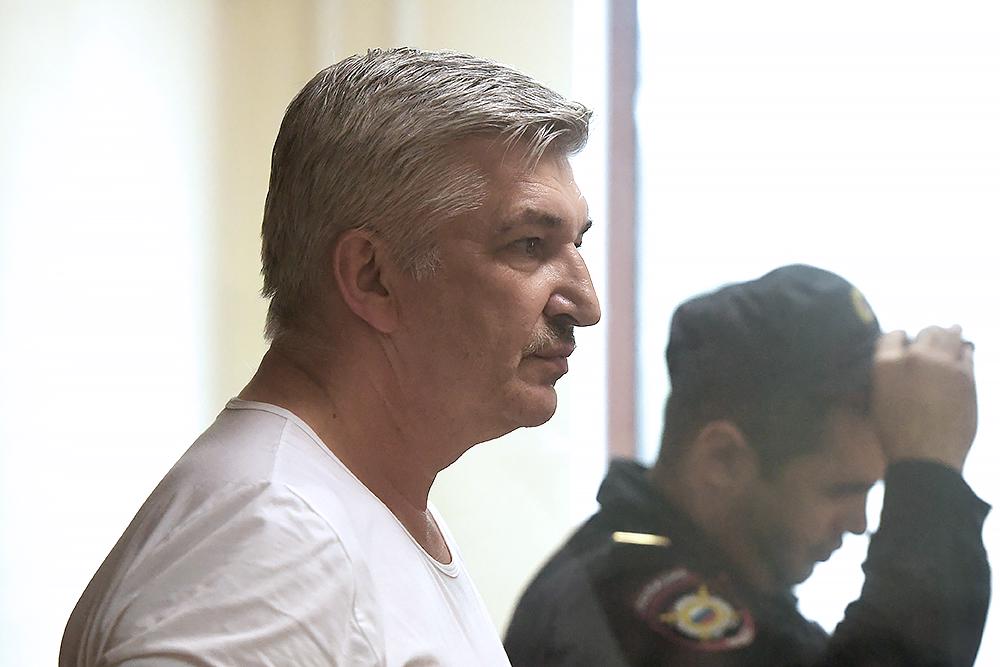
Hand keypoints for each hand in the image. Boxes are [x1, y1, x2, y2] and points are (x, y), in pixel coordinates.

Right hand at [871, 325, 976, 471]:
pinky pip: (968, 354)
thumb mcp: (877, 401)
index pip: (893, 335)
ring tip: (954, 330)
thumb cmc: (896, 436)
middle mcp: (915, 357)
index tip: (905, 342)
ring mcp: (943, 365)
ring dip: (951, 334)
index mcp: (887, 363)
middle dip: (928, 334)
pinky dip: (965, 352)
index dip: (900, 337)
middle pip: (926, 332)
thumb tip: (893, 365)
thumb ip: (885, 376)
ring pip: (950, 336)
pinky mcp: (966, 377)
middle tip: (932, 335)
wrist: (926, 457)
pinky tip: (964, 352)